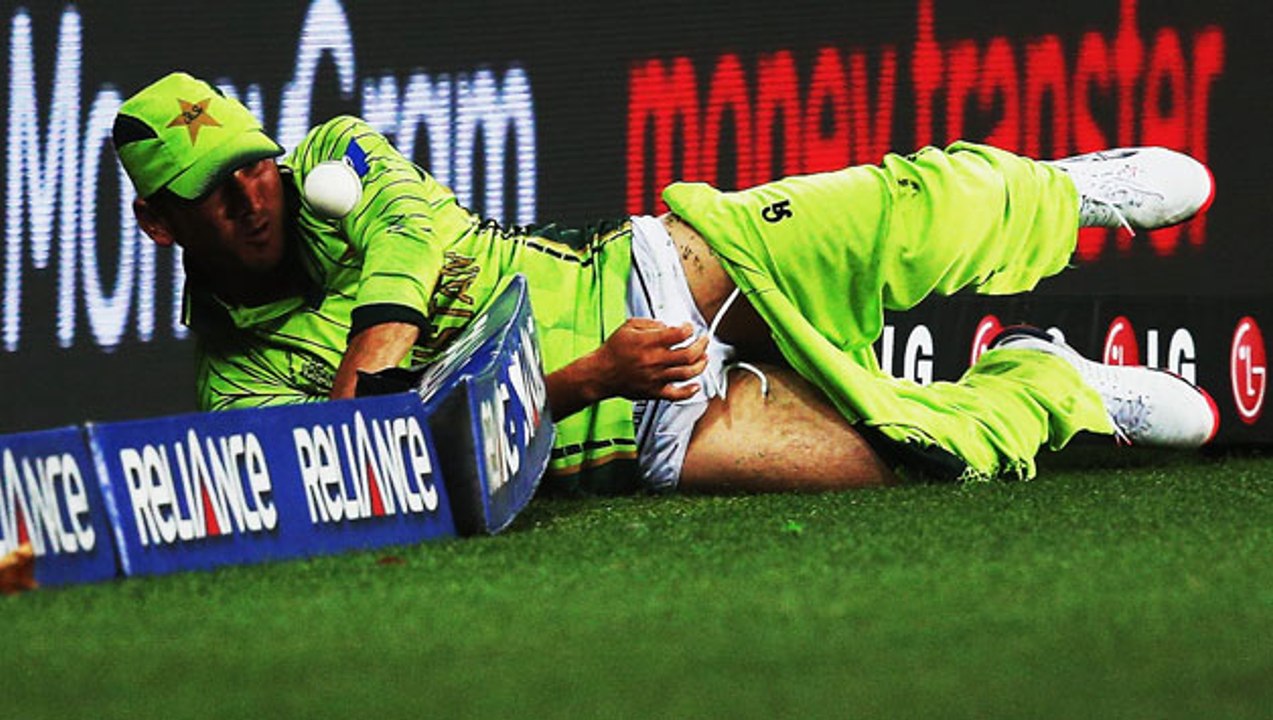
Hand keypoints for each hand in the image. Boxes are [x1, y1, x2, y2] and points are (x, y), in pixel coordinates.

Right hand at [593, 318, 709, 401]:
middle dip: (702, 345)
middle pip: (690, 354)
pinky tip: (696, 386)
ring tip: (704, 358)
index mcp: (649, 343)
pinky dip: (690, 391)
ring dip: (701, 364)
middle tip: (704, 340)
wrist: (600, 374)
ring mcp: (657, 377)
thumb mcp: (628, 327)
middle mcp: (656, 360)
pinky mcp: (655, 391)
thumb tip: (668, 326)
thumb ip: (650, 323)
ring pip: (688, 373)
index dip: (689, 329)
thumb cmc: (613, 351)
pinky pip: (677, 394)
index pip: (680, 334)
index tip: (689, 328)